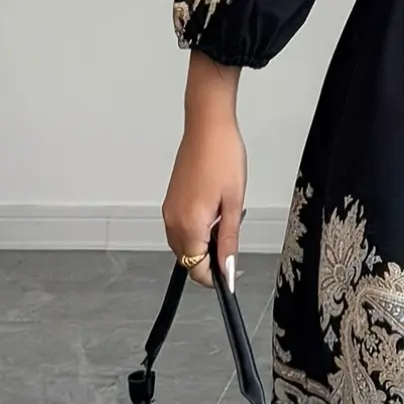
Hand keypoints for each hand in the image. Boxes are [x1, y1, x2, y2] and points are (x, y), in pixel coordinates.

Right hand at [161, 118, 246, 290]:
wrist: (207, 126)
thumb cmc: (223, 157)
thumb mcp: (234, 202)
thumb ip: (228, 239)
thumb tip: (226, 268)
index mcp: (189, 224)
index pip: (196, 268)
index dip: (214, 277)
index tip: (230, 274)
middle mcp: (173, 221)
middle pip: (187, 259)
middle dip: (208, 260)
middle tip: (232, 242)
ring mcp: (169, 210)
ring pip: (183, 244)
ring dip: (202, 245)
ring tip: (225, 223)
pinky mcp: (170, 201)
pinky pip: (180, 228)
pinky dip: (195, 231)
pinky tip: (214, 214)